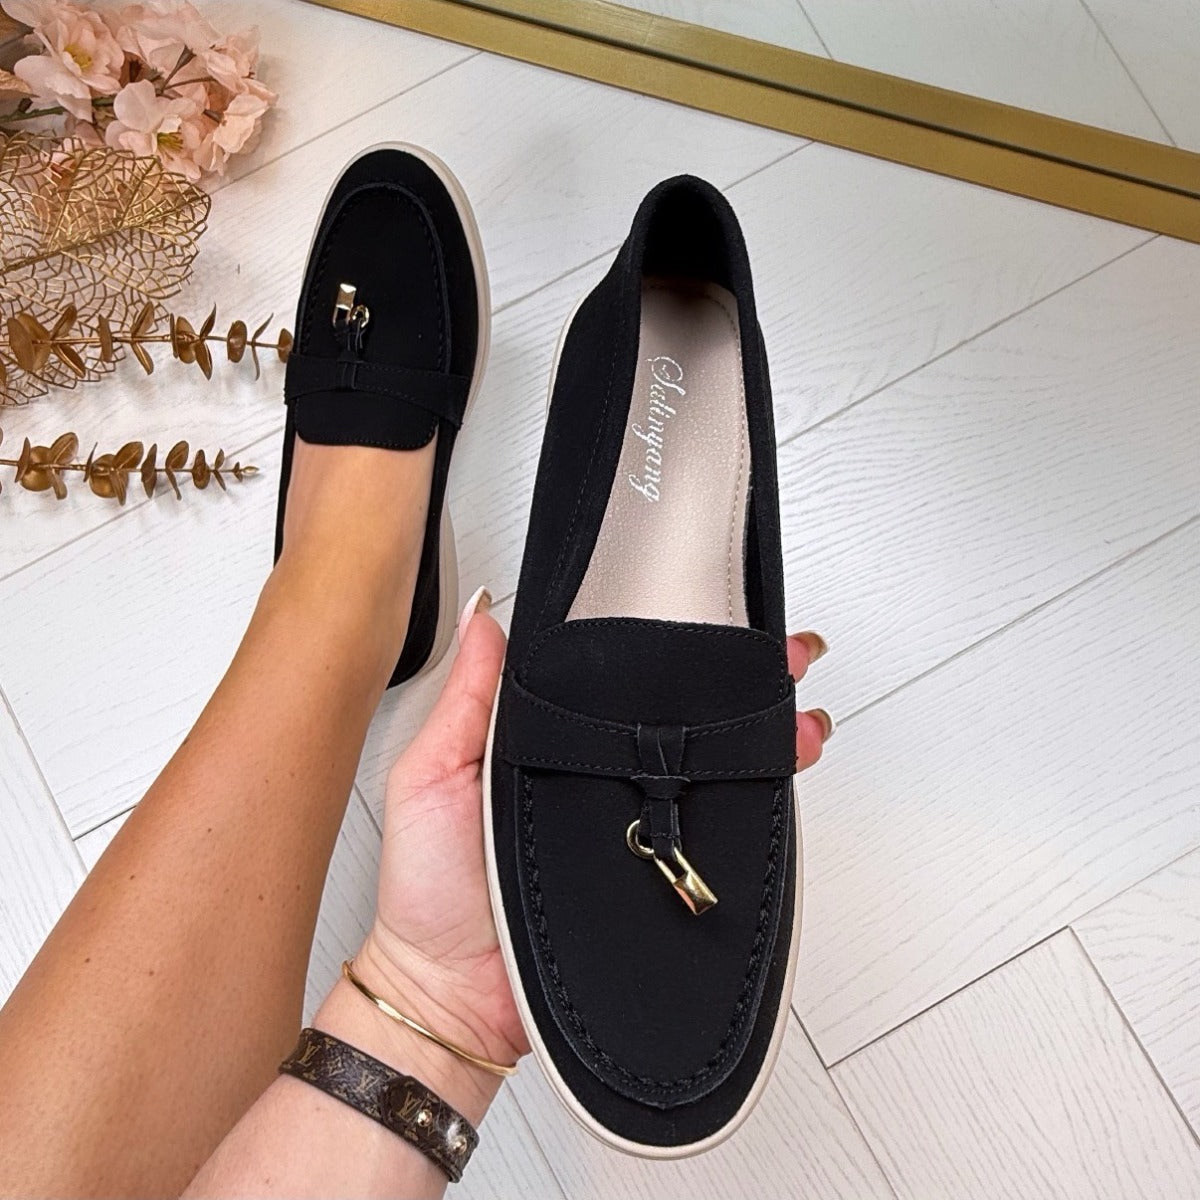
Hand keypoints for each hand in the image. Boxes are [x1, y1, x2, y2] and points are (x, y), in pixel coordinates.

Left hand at [359, 600, 832, 1075]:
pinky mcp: (655, 871)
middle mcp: (597, 775)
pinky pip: (709, 832)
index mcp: (548, 741)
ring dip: (759, 737)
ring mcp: (632, 824)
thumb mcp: (430, 776)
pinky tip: (775, 778)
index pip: (612, 679)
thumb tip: (484, 618)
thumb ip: (464, 700)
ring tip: (795, 714)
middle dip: (735, 683)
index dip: (656, 645)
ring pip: (708, 768)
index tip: (694, 610)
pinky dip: (749, 805)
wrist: (453, 995)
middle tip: (776, 657)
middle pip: (677, 718)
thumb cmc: (430, 889)